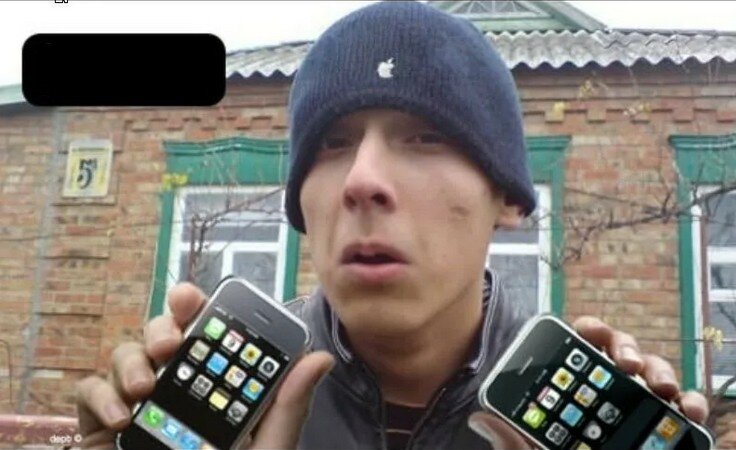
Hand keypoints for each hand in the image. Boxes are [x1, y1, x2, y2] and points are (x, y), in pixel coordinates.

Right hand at [76, 282, 334, 448]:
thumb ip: (287, 408)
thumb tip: (319, 357)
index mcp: (216, 389)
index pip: (209, 338)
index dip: (201, 310)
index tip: (194, 298)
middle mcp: (176, 390)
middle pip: (165, 336)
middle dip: (163, 325)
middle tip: (171, 341)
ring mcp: (137, 406)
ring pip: (125, 354)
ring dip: (132, 360)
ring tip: (145, 387)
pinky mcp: (101, 428)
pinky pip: (89, 392)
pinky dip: (100, 395)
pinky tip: (120, 419)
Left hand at [467, 316, 708, 448]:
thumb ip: (515, 442)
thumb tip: (482, 418)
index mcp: (574, 391)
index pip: (579, 348)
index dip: (585, 330)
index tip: (588, 330)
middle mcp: (608, 390)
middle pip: (619, 352)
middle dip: (625, 347)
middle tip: (626, 364)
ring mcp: (638, 405)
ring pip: (652, 372)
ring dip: (658, 371)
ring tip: (661, 387)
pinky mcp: (663, 424)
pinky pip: (681, 405)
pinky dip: (688, 402)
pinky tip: (687, 409)